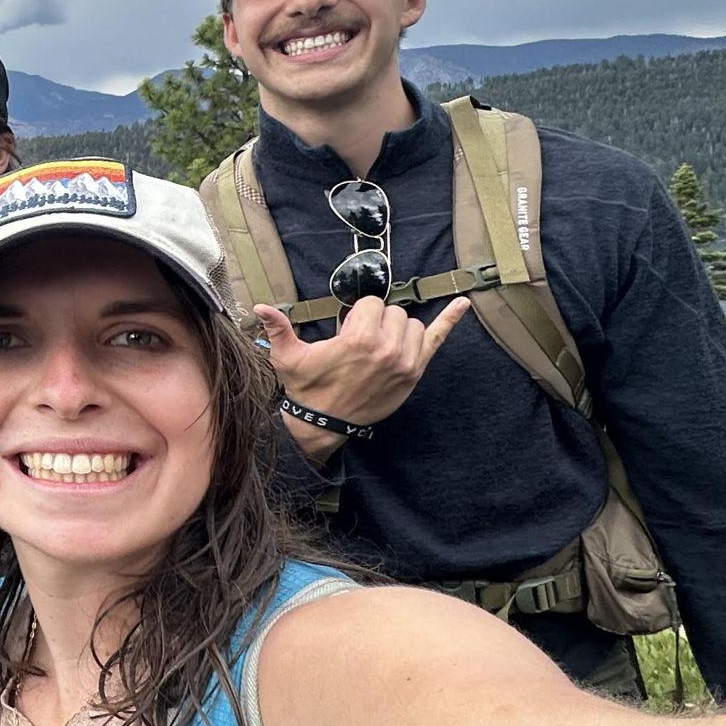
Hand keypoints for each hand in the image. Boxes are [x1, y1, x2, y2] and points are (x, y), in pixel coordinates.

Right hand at [254, 295, 471, 459]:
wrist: (323, 423)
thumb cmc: (306, 387)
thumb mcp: (288, 357)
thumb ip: (278, 328)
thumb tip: (261, 306)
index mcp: (360, 338)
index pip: (372, 304)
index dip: (357, 314)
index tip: (346, 329)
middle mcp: (388, 348)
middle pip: (392, 312)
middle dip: (376, 321)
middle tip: (359, 341)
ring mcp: (406, 361)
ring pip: (410, 324)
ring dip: (397, 329)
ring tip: (379, 345)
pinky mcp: (414, 372)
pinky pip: (437, 338)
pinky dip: (450, 319)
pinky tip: (464, 303)